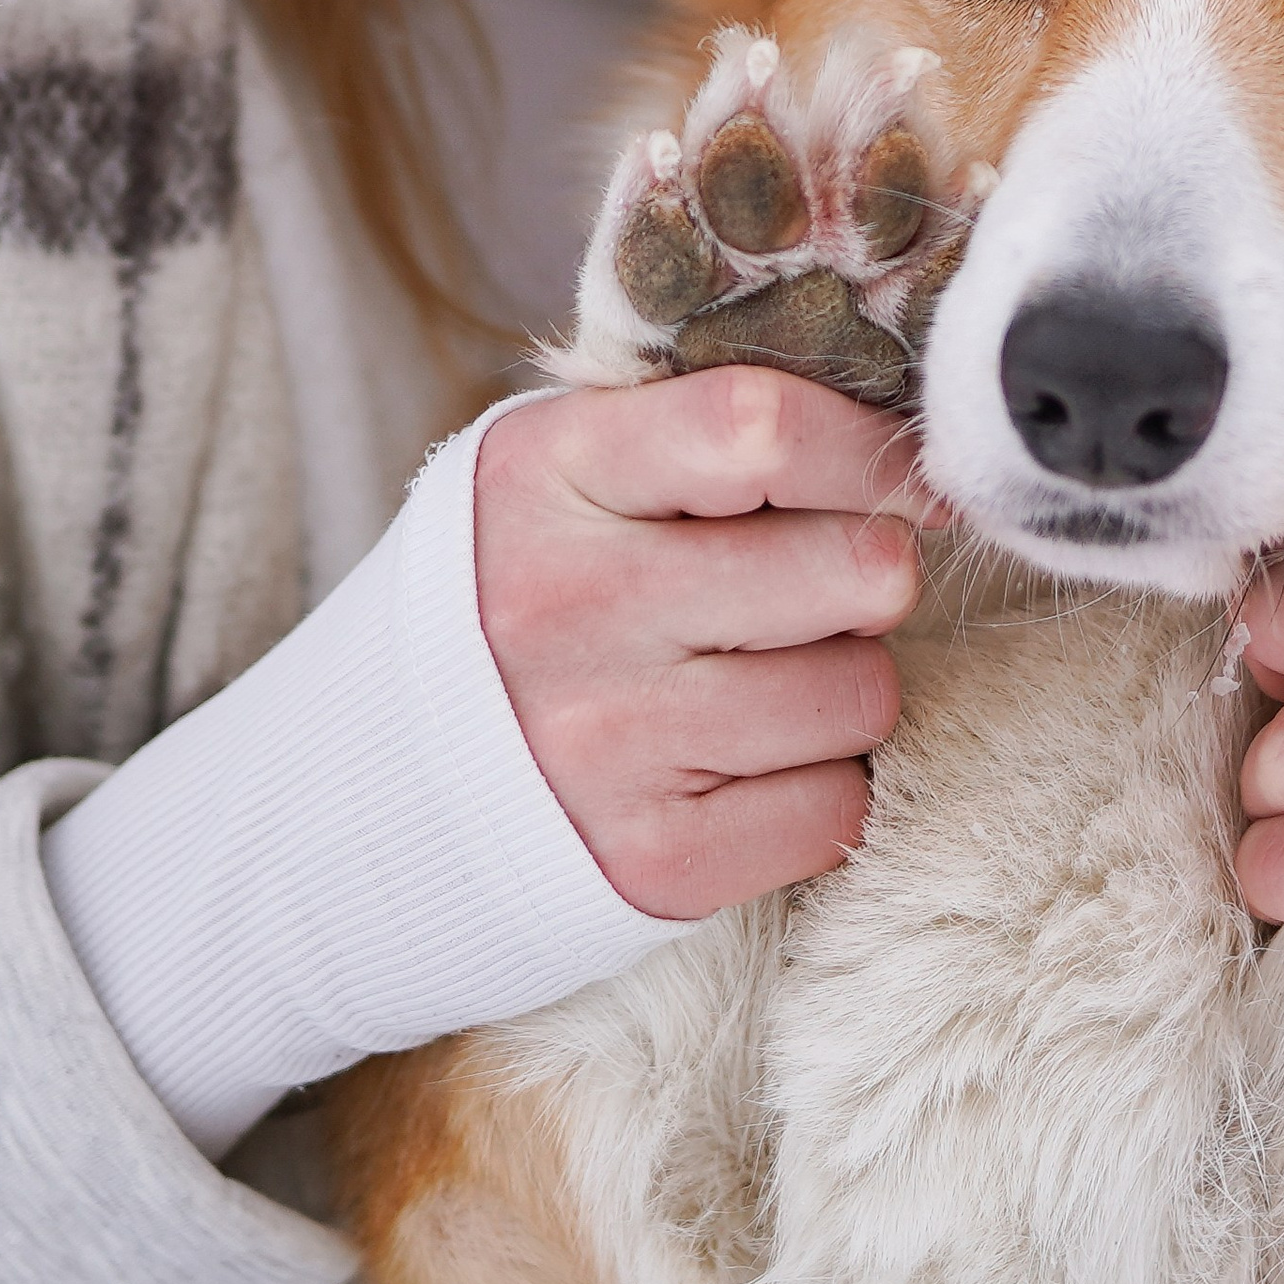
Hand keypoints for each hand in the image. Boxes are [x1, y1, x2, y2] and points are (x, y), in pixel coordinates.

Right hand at [475, 366, 944, 918]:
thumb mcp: (565, 468)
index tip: (909, 478)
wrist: (374, 786)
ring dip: (848, 686)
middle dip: (872, 573)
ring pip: (861, 693)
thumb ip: (700, 421)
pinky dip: (819, 789)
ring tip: (767, 678)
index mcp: (553, 474)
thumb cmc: (524, 591)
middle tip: (827, 587)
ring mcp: (609, 742)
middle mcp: (575, 604)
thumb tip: (902, 422)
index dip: (869, 450)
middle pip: (853, 566)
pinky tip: (748, 766)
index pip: (761, 428)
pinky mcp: (650, 862)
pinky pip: (836, 811)